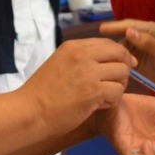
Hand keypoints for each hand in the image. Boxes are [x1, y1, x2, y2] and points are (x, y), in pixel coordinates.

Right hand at [19, 38, 136, 136]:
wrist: (30, 111)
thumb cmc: (43, 92)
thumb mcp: (59, 63)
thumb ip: (81, 58)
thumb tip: (107, 59)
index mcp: (73, 47)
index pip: (108, 43)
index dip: (119, 55)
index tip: (122, 66)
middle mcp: (82, 55)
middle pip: (120, 54)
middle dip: (124, 68)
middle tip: (116, 83)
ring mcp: (88, 73)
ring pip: (122, 73)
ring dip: (118, 86)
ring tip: (104, 96)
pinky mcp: (93, 92)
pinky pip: (118, 92)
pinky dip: (112, 101)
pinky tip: (99, 105)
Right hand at [99, 19, 154, 99]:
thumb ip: (148, 42)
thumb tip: (129, 31)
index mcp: (150, 30)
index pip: (129, 25)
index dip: (115, 27)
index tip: (101, 29)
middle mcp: (142, 37)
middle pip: (122, 35)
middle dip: (110, 39)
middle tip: (95, 47)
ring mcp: (138, 49)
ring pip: (120, 48)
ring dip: (112, 53)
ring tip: (100, 59)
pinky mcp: (136, 61)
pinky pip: (122, 58)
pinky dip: (116, 61)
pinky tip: (108, 67)